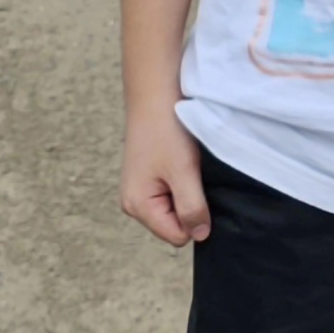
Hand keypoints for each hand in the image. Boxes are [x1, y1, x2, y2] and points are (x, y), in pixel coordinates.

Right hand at [122, 106, 210, 246]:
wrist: (155, 95)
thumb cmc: (166, 131)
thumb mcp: (183, 172)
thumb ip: (192, 207)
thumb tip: (200, 235)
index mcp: (137, 206)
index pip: (177, 236)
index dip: (195, 219)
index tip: (199, 191)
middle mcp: (133, 203)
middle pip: (175, 225)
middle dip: (190, 206)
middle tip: (192, 175)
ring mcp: (139, 191)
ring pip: (175, 210)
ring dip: (187, 192)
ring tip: (187, 167)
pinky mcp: (148, 178)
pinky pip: (172, 194)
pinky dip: (183, 182)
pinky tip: (183, 163)